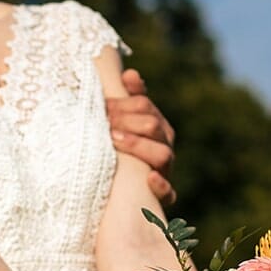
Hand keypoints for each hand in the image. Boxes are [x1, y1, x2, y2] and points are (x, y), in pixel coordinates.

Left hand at [106, 69, 177, 206]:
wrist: (126, 196)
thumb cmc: (122, 154)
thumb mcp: (123, 126)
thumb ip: (126, 100)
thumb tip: (130, 74)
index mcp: (155, 126)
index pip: (144, 106)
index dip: (122, 103)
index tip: (101, 105)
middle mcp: (163, 145)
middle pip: (154, 126)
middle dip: (127, 121)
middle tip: (104, 123)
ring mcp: (165, 171)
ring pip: (163, 154)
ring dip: (138, 145)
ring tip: (114, 139)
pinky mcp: (163, 197)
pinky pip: (169, 193)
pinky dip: (161, 185)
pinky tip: (150, 178)